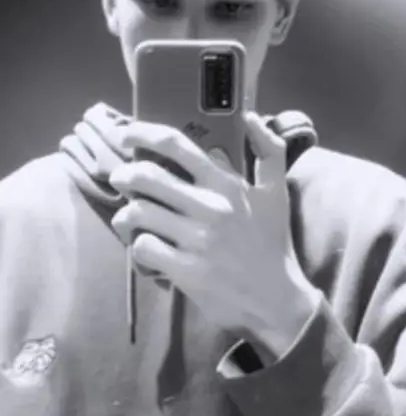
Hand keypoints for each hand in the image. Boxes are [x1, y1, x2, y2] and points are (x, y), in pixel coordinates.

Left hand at [110, 112, 318, 361]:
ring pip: (138, 212)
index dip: (144, 134)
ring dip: (126, 214)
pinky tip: (145, 248)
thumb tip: (251, 117)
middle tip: (119, 180)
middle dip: (123, 175)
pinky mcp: (186, 271)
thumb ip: (269, 151)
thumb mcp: (277, 193)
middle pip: (147, 177)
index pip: (177, 146)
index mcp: (226, 185)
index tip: (127, 135)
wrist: (276, 298)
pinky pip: (143, 247)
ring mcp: (196, 240)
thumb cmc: (273, 243)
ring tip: (129, 218)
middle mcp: (209, 207)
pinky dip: (137, 246)